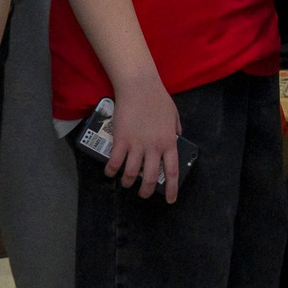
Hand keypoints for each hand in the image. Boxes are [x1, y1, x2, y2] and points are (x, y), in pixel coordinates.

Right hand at [105, 78, 182, 202]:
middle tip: (144, 195)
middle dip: (147, 191)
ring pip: (131, 173)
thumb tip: (177, 137)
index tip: (171, 200)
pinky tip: (110, 173)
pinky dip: (111, 171)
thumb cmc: (158, 99)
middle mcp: (154, 147)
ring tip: (126, 183)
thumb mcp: (174, 115)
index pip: (172, 171)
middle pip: (151, 177)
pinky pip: (115, 162)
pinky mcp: (120, 140)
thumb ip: (175, 130)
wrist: (140, 87)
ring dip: (127, 182)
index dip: (172, 188)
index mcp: (169, 142)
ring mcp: (136, 145)